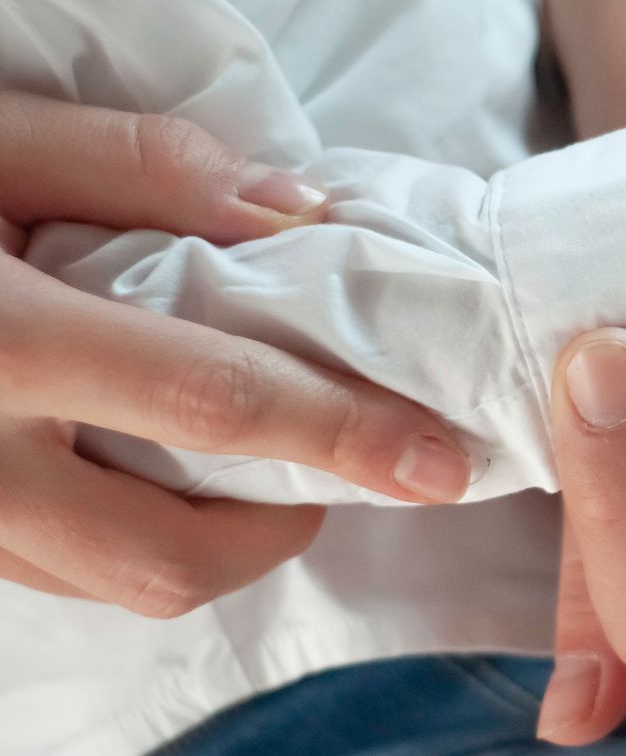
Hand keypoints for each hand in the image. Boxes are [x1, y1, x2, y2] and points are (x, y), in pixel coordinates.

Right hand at [0, 92, 472, 612]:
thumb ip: (135, 167)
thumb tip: (299, 213)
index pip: (211, 405)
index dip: (344, 438)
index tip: (445, 464)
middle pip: (171, 560)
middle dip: (283, 530)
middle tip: (335, 464)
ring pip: (112, 588)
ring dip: (210, 544)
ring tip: (253, 464)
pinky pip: (52, 573)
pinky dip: (127, 537)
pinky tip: (143, 466)